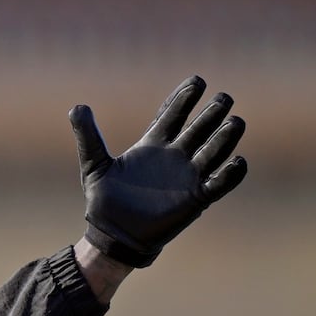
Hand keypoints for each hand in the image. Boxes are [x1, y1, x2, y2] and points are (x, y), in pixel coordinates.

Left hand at [72, 76, 247, 267]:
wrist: (112, 235)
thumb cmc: (105, 200)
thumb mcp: (94, 164)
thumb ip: (88, 136)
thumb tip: (77, 107)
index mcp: (153, 145)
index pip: (173, 115)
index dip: (184, 98)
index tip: (197, 80)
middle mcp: (175, 157)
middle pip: (199, 129)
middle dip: (211, 113)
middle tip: (223, 97)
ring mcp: (187, 177)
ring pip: (213, 152)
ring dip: (225, 138)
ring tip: (235, 121)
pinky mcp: (195, 199)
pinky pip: (219, 184)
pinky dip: (231, 174)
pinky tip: (238, 161)